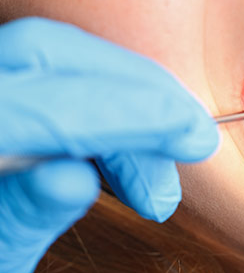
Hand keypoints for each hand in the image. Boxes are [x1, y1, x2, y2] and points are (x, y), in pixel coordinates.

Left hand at [0, 18, 218, 272]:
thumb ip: (17, 218)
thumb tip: (71, 176)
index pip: (42, 108)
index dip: (131, 113)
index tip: (195, 134)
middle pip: (50, 53)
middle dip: (138, 91)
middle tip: (192, 141)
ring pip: (54, 62)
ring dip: (128, 108)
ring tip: (156, 186)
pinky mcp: (7, 110)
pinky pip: (53, 85)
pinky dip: (104, 113)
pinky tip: (126, 161)